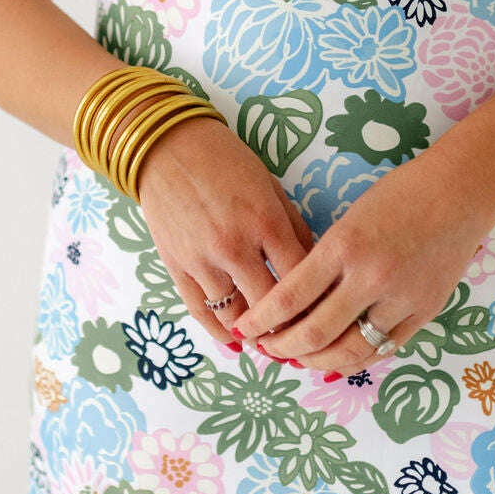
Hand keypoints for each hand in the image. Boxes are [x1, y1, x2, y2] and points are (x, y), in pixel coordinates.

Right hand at [136, 114, 315, 358]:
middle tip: (304, 342)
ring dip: (255, 337)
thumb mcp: (271, 187)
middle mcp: (234, 247)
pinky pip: (200, 311)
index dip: (316, 304)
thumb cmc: (227, 161)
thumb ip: (293, 228)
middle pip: (269, 308)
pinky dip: (218, 333)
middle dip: (289, 329)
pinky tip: (235, 343)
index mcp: (265, 223)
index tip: (326, 317)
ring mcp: (202, 260)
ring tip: (273, 347)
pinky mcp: (177, 266)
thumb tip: (312, 268)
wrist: (168, 146)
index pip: (300, 280)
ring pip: (234, 318)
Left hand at [228, 148, 494, 373]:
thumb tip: (294, 302)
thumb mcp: (349, 219)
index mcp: (343, 246)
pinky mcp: (422, 314)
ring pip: (348, 352)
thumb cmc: (399, 196)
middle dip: (282, 347)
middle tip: (266, 348)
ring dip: (316, 361)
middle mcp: (370, 278)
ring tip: (299, 357)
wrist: (459, 194)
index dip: (260, 321)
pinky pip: (381, 350)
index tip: (245, 328)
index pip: (289, 298)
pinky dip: (353, 359)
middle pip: (314, 333)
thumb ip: (324, 261)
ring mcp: (399, 300)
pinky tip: (336, 358)